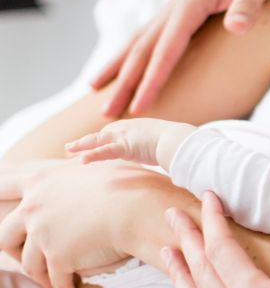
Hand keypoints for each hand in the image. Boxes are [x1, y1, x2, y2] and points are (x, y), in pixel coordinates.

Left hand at [0, 160, 134, 287]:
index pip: (3, 185)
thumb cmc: (130, 182)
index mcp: (41, 180)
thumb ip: (79, 167)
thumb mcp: (98, 164)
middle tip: (28, 259)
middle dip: (15, 250)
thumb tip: (80, 157)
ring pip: (30, 264)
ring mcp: (43, 234)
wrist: (139, 207)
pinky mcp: (59, 257)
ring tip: (54, 287)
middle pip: (6, 234)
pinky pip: (57, 282)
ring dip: (41, 278)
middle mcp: (34, 207)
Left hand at [66, 118, 194, 169]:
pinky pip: (105, 152)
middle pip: (102, 135)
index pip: (115, 133)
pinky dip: (92, 155)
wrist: (183, 141)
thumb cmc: (182, 144)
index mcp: (138, 127)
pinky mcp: (126, 146)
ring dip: (82, 146)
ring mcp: (126, 135)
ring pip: (98, 141)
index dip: (101, 139)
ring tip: (68, 151)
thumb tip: (171, 159)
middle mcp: (129, 128)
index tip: (91, 145)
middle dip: (86, 142)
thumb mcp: (169, 144)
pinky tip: (81, 160)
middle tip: (71, 148)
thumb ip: (164, 149)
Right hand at [93, 0, 269, 117]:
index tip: (140, 108)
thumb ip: (250, 3)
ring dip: (119, 68)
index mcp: (190, 3)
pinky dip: (133, 53)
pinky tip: (125, 66)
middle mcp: (176, 5)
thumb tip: (239, 27)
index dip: (153, 80)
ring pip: (140, 40)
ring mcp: (176, 6)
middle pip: (142, 48)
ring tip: (98, 92)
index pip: (167, 49)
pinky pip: (151, 36)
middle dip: (124, 82)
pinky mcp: (183, 8)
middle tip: (106, 115)